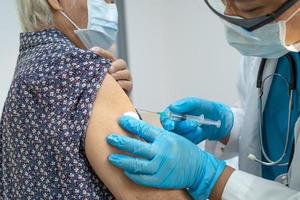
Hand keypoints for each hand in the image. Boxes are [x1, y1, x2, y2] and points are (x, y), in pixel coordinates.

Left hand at [90, 47, 132, 93]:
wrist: (110, 102)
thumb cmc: (101, 89)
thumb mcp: (97, 78)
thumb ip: (94, 69)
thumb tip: (88, 57)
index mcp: (112, 65)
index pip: (108, 55)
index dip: (101, 52)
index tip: (93, 51)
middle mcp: (120, 70)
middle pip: (122, 63)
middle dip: (115, 65)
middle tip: (109, 70)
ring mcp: (126, 78)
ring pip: (126, 73)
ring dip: (118, 75)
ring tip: (112, 78)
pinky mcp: (129, 87)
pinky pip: (128, 84)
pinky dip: (122, 84)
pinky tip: (116, 85)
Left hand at [107, 116, 225, 199]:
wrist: (199, 168)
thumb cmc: (185, 151)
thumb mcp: (172, 137)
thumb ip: (156, 135)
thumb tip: (137, 130)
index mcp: (165, 139)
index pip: (144, 129)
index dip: (130, 124)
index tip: (121, 120)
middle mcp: (162, 152)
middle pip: (137, 146)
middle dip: (121, 142)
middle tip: (110, 138)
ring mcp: (161, 167)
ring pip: (137, 164)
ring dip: (122, 161)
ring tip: (111, 158)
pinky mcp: (160, 180)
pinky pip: (143, 178)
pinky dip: (133, 175)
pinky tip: (125, 171)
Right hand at [161, 97, 233, 143]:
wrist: (219, 120)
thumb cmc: (207, 109)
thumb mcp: (197, 103)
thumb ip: (185, 104)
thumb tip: (173, 107)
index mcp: (174, 112)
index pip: (164, 118)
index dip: (166, 122)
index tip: (171, 124)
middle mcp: (175, 123)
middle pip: (171, 129)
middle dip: (183, 127)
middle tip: (194, 123)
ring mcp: (181, 132)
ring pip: (179, 136)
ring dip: (189, 131)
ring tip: (198, 126)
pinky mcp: (187, 140)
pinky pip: (186, 142)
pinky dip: (193, 136)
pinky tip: (199, 132)